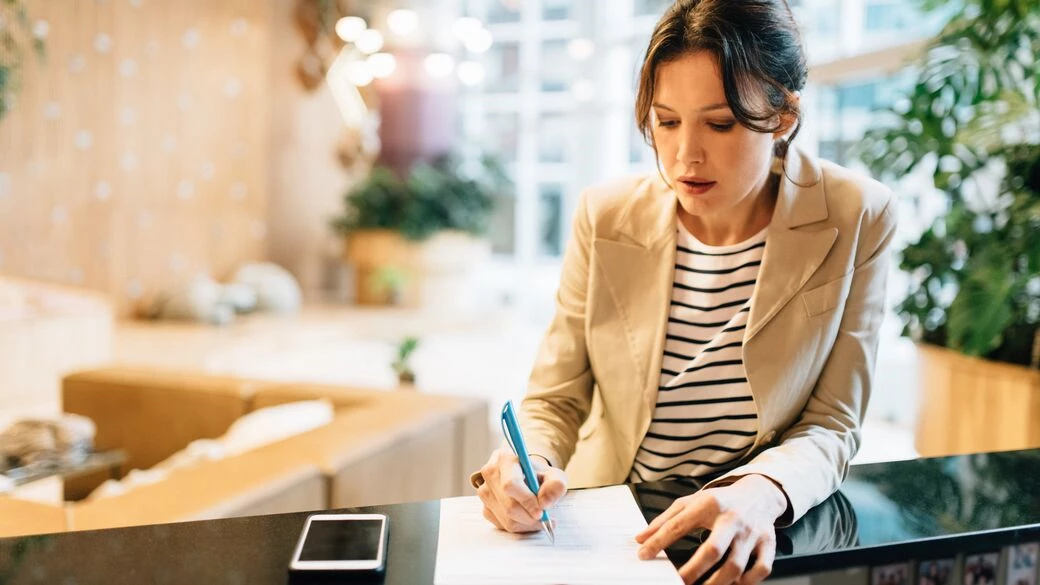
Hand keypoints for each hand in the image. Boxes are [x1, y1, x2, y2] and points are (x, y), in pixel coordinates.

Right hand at [476, 447, 567, 532]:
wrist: (529, 479)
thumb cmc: (540, 476)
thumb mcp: (555, 476)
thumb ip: (555, 485)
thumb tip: (544, 502)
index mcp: (504, 459)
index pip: (511, 484)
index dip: (527, 500)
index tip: (541, 511)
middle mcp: (490, 473)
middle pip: (509, 505)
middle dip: (529, 516)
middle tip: (545, 518)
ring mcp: (484, 492)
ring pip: (506, 518)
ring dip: (526, 523)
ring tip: (538, 516)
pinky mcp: (485, 508)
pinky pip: (502, 525)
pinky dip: (519, 527)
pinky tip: (527, 518)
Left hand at [634, 475, 786, 584]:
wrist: (758, 493)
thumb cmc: (720, 501)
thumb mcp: (690, 503)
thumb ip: (665, 520)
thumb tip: (640, 539)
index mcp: (709, 504)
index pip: (679, 525)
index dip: (659, 541)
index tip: (644, 555)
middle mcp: (732, 518)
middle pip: (713, 549)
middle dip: (694, 569)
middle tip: (680, 581)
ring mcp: (752, 532)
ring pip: (736, 564)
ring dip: (718, 582)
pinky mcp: (768, 543)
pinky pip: (761, 569)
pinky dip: (747, 581)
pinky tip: (733, 584)